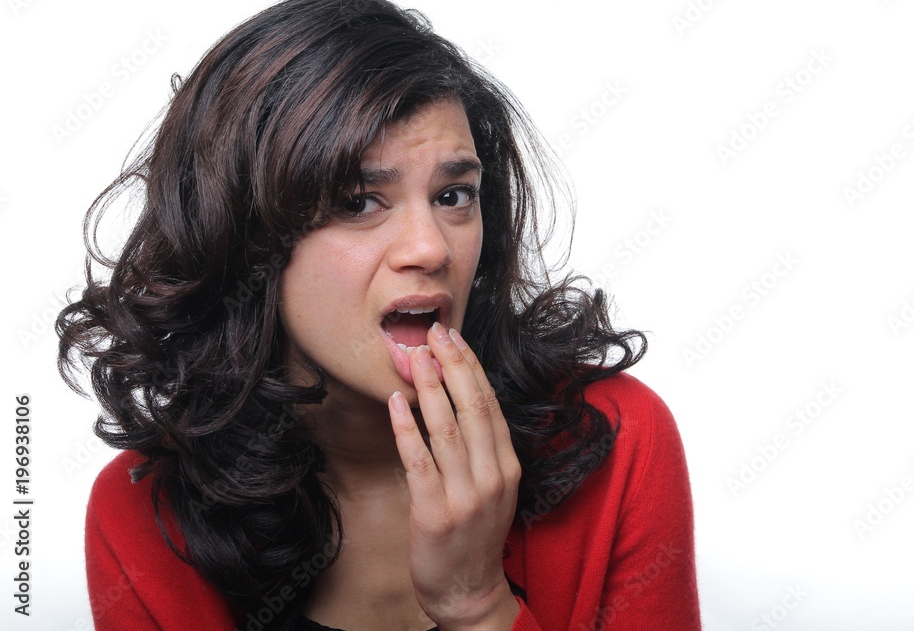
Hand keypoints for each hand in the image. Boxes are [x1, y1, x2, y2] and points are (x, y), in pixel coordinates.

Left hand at [387, 322, 521, 629]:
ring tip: (416, 357)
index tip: (456, 338)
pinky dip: (407, 427)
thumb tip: (462, 399)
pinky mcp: (435, 511)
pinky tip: (396, 402)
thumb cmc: (476, 536)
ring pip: (447, 428)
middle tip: (435, 333)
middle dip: (454, 365)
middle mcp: (491, 476)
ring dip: (431, 388)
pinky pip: (419, 460)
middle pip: (473, 408)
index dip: (472, 367)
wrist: (469, 591)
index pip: (491, 404)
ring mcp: (465, 495)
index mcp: (507, 466)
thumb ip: (483, 449)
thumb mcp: (493, 489)